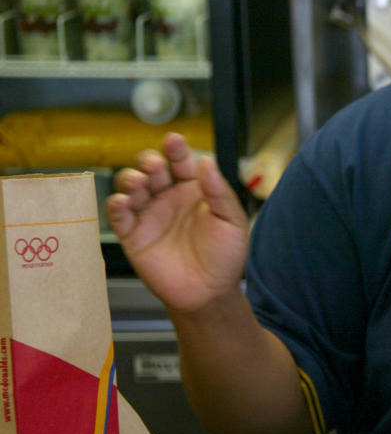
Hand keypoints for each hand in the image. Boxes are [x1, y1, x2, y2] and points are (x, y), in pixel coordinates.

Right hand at [105, 133, 249, 314]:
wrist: (210, 293)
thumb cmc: (225, 256)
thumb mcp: (232, 221)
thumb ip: (219, 192)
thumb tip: (206, 161)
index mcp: (193, 189)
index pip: (181, 162)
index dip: (175, 149)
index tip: (174, 140)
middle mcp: (168, 197)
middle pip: (150, 169)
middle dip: (148, 161)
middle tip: (155, 166)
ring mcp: (149, 215)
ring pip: (131, 187)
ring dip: (130, 179)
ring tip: (139, 183)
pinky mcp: (133, 235)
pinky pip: (118, 216)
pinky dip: (115, 205)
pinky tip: (122, 201)